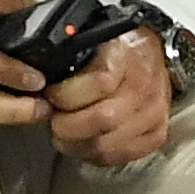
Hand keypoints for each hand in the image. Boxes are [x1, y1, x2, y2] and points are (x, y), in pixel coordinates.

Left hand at [46, 25, 171, 167]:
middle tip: (54, 118)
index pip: (100, 82)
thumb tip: (38, 74)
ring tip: (64, 132)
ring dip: (76, 143)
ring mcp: (154, 112)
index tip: (51, 94)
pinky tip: (82, 142)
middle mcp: (145, 85)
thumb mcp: (90, 37)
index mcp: (127, 54)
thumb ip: (67, 53)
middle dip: (67, 124)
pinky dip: (93, 154)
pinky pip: (117, 156)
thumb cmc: (112, 48)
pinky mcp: (156, 133)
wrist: (147, 54)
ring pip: (106, 144)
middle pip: (102, 119)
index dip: (66, 94)